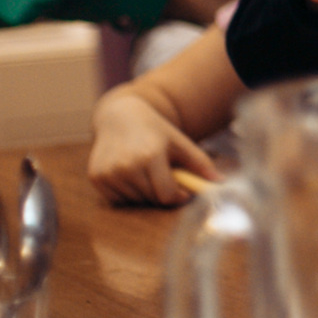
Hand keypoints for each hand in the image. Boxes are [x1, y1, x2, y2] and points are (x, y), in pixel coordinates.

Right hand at [87, 89, 220, 205]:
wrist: (120, 116)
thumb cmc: (155, 131)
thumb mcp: (180, 142)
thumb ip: (200, 163)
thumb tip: (222, 183)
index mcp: (151, 155)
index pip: (166, 194)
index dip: (177, 197)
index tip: (182, 192)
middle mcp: (126, 165)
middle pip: (150, 199)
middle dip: (161, 192)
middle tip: (162, 175)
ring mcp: (108, 172)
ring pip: (134, 201)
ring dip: (143, 193)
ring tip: (145, 172)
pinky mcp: (96, 177)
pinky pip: (116, 200)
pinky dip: (126, 193)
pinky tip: (129, 174)